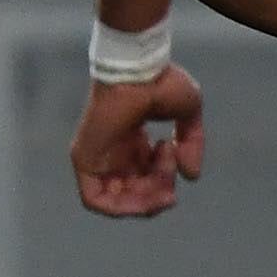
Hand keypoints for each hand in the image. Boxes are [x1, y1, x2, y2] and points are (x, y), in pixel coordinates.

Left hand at [71, 66, 206, 218]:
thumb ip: (192, 145)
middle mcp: (111, 151)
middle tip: (172, 175)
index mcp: (130, 140)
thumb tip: (191, 176)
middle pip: (133, 192)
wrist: (139, 69)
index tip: (178, 159)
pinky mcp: (84, 160)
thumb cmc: (160, 82)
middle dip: (158, 193)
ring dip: (146, 200)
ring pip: (117, 200)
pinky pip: (94, 200)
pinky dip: (121, 206)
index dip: (164, 182)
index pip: (143, 179)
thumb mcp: (188, 115)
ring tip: (164, 180)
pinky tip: (144, 195)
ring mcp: (96, 156)